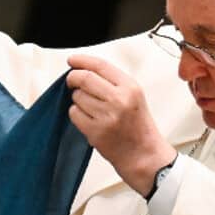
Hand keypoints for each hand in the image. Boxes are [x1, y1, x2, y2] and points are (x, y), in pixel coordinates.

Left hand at [66, 54, 176, 195]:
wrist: (144, 155)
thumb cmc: (138, 126)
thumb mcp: (134, 97)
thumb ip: (113, 82)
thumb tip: (84, 69)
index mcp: (130, 87)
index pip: (100, 66)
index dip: (82, 60)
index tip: (72, 60)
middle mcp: (119, 99)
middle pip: (84, 78)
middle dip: (73, 78)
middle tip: (71, 82)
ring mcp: (107, 116)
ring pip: (77, 97)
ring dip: (77, 100)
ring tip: (90, 108)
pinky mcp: (96, 131)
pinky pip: (74, 114)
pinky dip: (76, 114)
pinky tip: (88, 119)